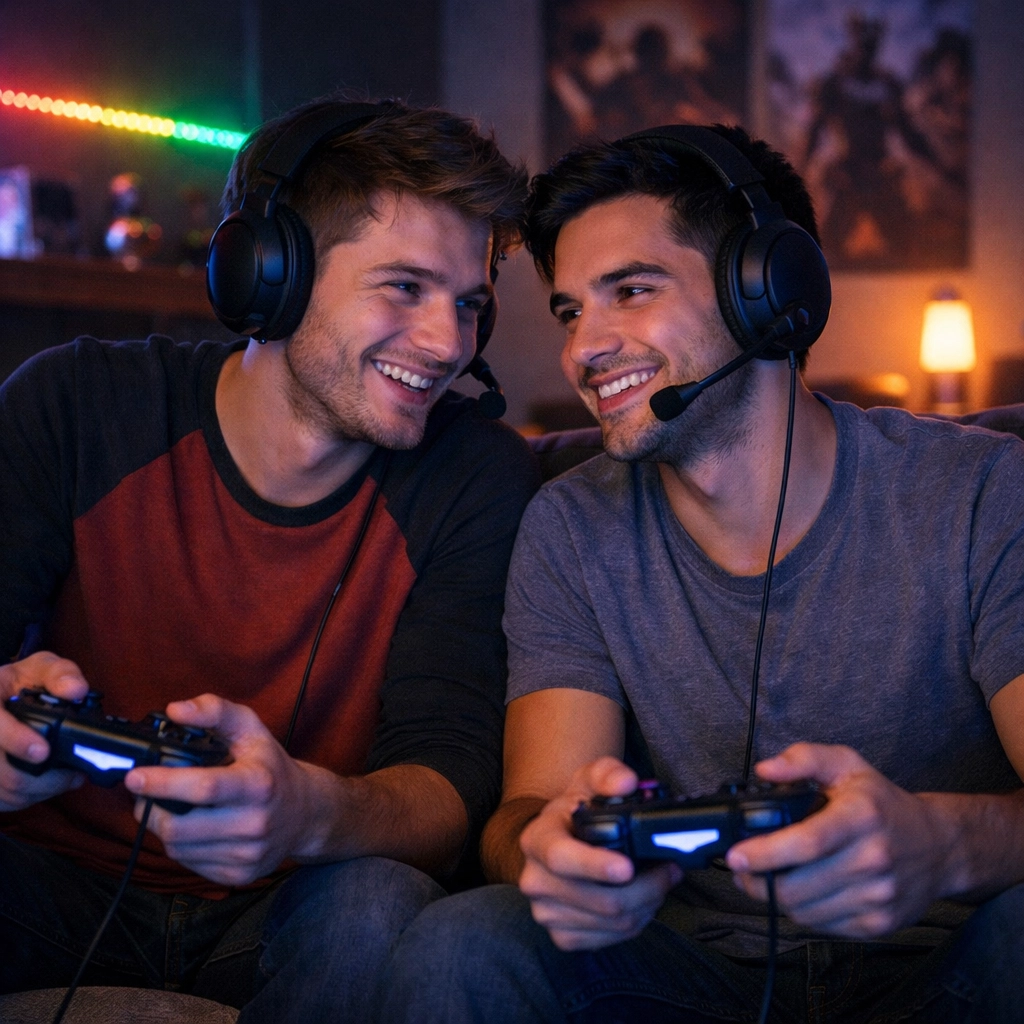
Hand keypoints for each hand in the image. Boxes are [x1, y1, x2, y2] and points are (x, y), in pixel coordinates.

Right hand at [0, 652, 87, 810]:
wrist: (2, 696)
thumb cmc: (23, 683)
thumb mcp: (40, 668)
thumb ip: (60, 674)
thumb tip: (77, 691)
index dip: (16, 741)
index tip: (43, 752)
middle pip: (3, 772)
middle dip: (42, 779)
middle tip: (75, 774)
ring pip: (5, 791)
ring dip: (41, 791)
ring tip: (70, 778)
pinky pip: (4, 801)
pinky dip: (30, 798)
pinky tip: (50, 785)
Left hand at [124, 694, 323, 885]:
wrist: (306, 813)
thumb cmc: (271, 767)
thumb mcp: (252, 729)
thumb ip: (215, 711)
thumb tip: (175, 710)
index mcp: (259, 783)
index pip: (203, 788)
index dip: (163, 783)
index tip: (135, 777)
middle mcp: (255, 822)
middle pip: (180, 828)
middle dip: (150, 811)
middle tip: (144, 795)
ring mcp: (247, 853)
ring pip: (178, 849)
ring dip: (162, 828)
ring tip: (168, 809)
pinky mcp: (239, 875)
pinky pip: (189, 865)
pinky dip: (181, 846)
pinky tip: (191, 828)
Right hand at [518, 757, 681, 950]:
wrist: (560, 839)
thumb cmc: (577, 810)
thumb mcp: (589, 780)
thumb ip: (608, 774)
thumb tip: (626, 782)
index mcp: (536, 839)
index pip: (561, 858)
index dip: (594, 866)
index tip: (626, 868)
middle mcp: (534, 880)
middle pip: (599, 900)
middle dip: (645, 887)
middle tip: (670, 869)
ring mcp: (546, 912)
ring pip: (611, 923)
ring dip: (646, 904)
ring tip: (657, 881)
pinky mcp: (562, 936)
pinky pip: (609, 939)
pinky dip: (635, 922)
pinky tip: (639, 900)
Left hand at [726, 743, 946, 937]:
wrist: (939, 847)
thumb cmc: (883, 803)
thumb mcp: (847, 765)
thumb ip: (803, 758)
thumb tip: (766, 770)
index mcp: (862, 816)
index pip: (806, 842)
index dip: (765, 852)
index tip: (736, 854)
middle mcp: (873, 860)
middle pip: (798, 886)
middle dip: (757, 881)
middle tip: (741, 869)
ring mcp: (878, 897)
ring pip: (805, 911)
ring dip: (775, 899)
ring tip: (766, 878)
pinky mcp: (878, 923)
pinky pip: (822, 926)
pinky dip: (802, 912)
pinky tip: (799, 891)